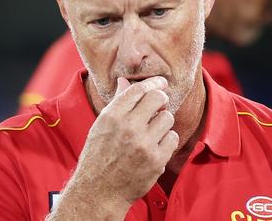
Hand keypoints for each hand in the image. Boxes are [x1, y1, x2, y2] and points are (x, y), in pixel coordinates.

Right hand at [49, 76, 178, 219]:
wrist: (99, 190)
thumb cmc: (99, 155)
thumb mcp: (101, 126)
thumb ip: (117, 103)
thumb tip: (125, 81)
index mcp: (112, 116)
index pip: (138, 89)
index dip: (153, 82)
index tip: (161, 82)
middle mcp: (128, 127)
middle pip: (157, 98)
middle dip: (161, 99)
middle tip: (159, 105)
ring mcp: (143, 144)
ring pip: (167, 117)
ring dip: (163, 122)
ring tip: (153, 131)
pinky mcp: (156, 160)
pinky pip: (173, 138)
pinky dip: (167, 140)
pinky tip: (157, 145)